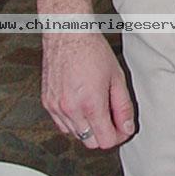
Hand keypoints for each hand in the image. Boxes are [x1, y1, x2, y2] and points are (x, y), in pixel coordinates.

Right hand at [41, 33, 134, 148]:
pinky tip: (82, 104)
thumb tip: (126, 127)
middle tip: (112, 118)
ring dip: (88, 127)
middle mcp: (70, 109)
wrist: (68, 34)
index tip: (122, 130)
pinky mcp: (47, 103)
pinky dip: (73, 121)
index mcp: (90, 103)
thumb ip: (123, 106)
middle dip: (104, 134)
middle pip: (90, 142)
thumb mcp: (117, 77)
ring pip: (75, 135)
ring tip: (97, 105)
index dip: (117, 137)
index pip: (104, 141)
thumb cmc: (91, 50)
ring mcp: (56, 107)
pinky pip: (62, 124)